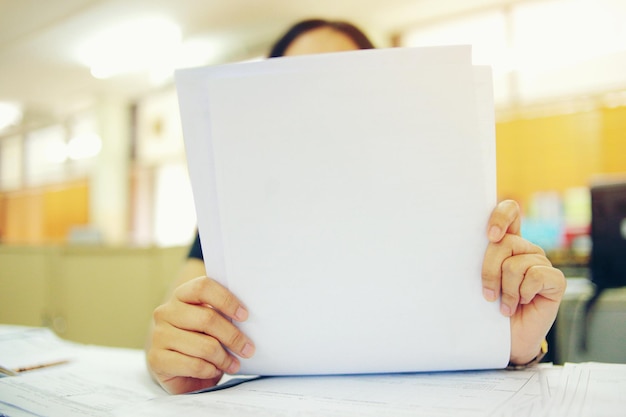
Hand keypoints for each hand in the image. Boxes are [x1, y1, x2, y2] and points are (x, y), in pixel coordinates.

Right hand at [146, 276, 254, 393]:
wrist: (177, 368)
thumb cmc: (201, 339)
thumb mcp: (211, 322)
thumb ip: (222, 314)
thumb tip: (247, 318)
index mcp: (181, 295)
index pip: (203, 287)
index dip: (226, 300)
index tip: (245, 316)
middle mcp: (166, 312)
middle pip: (207, 318)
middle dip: (233, 336)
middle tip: (248, 349)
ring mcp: (159, 335)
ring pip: (204, 345)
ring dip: (224, 358)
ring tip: (234, 364)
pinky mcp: (157, 359)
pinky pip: (194, 365)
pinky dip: (211, 370)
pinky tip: (216, 370)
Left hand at [482, 200, 565, 364]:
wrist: (506, 339)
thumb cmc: (487, 309)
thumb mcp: (476, 281)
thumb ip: (475, 259)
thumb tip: (458, 242)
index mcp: (507, 243)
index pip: (510, 212)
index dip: (501, 216)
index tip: (490, 235)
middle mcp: (526, 249)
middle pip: (505, 242)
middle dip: (490, 270)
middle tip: (487, 294)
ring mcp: (542, 263)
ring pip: (516, 264)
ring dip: (506, 290)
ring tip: (505, 305)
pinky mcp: (555, 280)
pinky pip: (535, 276)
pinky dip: (522, 294)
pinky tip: (521, 305)